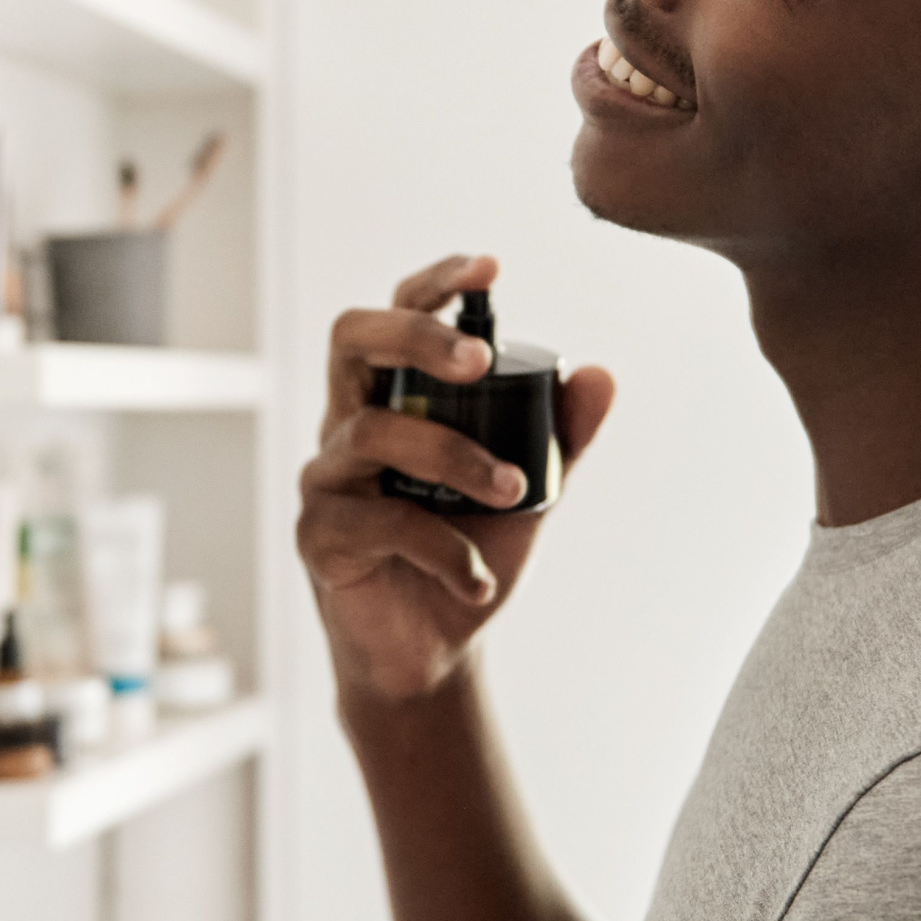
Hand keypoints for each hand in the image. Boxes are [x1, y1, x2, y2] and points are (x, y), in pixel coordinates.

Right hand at [296, 253, 613, 705]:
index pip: (396, 315)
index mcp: (392, 400)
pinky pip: (381, 522)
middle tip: (479, 361)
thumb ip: (558, 437)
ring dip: (455, 457)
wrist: (435, 654)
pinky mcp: (319, 537)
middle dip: (416, 335)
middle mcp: (348, 425)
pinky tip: (477, 577)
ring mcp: (326, 479)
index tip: (491, 267)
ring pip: (372, 433)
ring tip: (511, 492)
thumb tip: (601, 374)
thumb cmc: (468, 557)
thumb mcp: (527, 493)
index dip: (434, 282)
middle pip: (350, 339)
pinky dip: (445, 548)